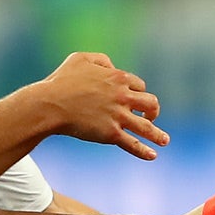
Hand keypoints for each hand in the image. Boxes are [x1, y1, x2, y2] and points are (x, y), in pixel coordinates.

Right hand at [37, 52, 168, 159]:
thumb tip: (113, 66)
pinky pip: (132, 144)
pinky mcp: (110, 134)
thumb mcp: (81, 58)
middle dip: (152, 111)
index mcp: (118, 78)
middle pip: (151, 103)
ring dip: (158, 134)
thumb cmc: (61, 81)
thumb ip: (101, 60)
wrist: (49, 104)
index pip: (139, 86)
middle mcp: (123, 97)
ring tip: (165, 141)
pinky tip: (152, 156)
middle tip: (150, 117)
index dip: (137, 93)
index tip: (133, 100)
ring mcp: (118, 116)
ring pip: (146, 127)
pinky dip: (143, 151)